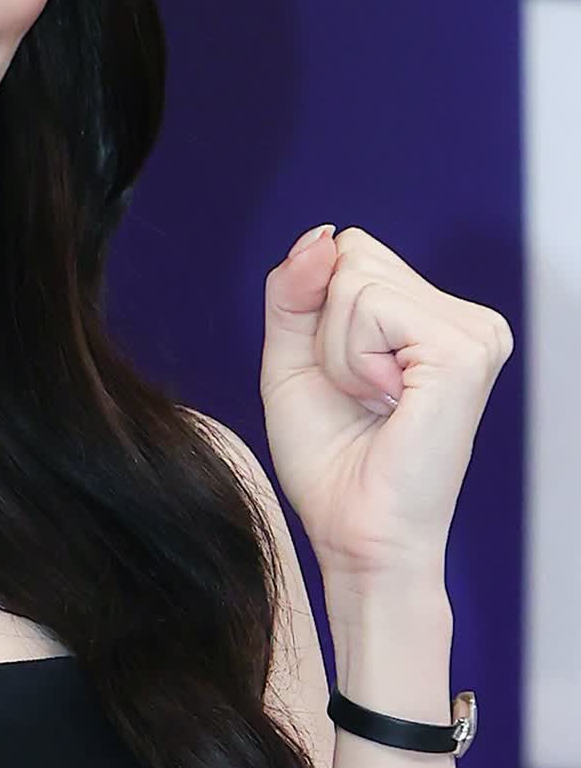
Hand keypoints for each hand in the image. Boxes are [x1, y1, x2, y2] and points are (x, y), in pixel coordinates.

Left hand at [259, 224, 513, 614]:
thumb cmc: (331, 459)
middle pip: (353, 253)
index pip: (350, 249)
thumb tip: (322, 235)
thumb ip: (295, 289)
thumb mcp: (292, 356)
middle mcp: (467, 318)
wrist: (356, 532)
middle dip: (326, 327)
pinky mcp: (465, 351)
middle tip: (360, 393)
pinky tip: (386, 402)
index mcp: (434, 317)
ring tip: (373, 401)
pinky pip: (368, 306)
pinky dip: (352, 358)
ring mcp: (475, 332)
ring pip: (355, 278)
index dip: (317, 309)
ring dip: (337, 349)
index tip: (344, 376)